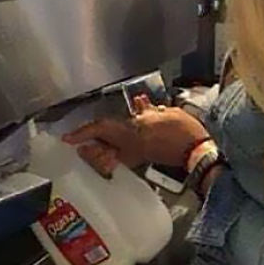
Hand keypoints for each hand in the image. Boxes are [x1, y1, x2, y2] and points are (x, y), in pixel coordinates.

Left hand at [64, 96, 209, 175]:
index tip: (66, 138)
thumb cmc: (183, 132)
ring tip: (95, 140)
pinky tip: (127, 132)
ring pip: (111, 148)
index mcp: (131, 132)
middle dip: (88, 143)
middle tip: (77, 142)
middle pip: (100, 146)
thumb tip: (141, 106)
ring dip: (102, 143)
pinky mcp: (145, 158)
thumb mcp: (165, 115)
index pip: (100, 129)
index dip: (83, 132)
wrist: (197, 154)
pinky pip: (125, 150)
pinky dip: (121, 141)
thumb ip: (150, 111)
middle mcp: (130, 146)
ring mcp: (137, 154)